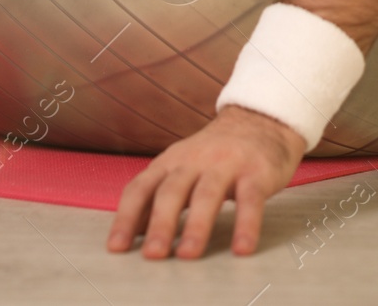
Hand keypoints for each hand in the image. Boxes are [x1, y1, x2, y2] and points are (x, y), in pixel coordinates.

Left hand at [108, 105, 305, 258]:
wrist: (260, 121)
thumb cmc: (215, 154)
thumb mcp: (182, 168)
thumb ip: (158, 197)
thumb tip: (131, 231)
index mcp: (171, 161)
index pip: (141, 188)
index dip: (126, 217)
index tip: (117, 247)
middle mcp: (195, 160)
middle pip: (172, 191)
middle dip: (160, 224)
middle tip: (152, 255)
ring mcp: (226, 164)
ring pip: (208, 194)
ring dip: (197, 226)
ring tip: (188, 256)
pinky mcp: (256, 172)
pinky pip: (250, 200)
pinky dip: (246, 224)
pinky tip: (242, 248)